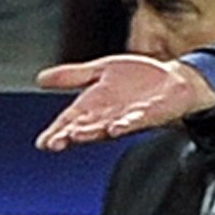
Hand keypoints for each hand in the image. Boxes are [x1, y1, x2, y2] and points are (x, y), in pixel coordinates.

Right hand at [35, 54, 214, 150]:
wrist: (174, 79)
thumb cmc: (137, 79)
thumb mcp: (100, 71)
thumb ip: (73, 76)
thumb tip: (39, 79)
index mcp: (94, 107)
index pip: (70, 122)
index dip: (56, 132)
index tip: (43, 143)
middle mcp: (109, 116)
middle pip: (86, 128)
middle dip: (70, 135)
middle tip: (55, 142)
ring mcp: (130, 117)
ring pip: (109, 127)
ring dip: (94, 132)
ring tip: (78, 135)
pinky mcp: (152, 113)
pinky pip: (138, 120)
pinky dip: (127, 123)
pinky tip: (117, 128)